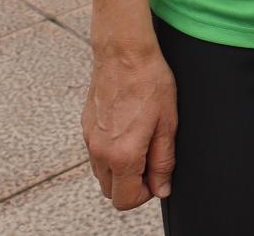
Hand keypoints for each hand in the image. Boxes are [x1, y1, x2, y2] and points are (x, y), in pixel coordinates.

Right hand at [84, 44, 177, 210]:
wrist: (124, 52)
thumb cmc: (150, 82)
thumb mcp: (167, 124)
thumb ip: (163, 161)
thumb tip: (162, 188)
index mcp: (122, 154)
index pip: (125, 200)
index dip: (145, 194)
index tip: (157, 177)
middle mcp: (100, 152)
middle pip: (111, 191)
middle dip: (132, 184)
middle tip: (151, 160)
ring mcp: (89, 139)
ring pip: (102, 174)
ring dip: (120, 169)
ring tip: (141, 142)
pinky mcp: (86, 127)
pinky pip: (96, 154)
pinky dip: (111, 153)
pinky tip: (128, 129)